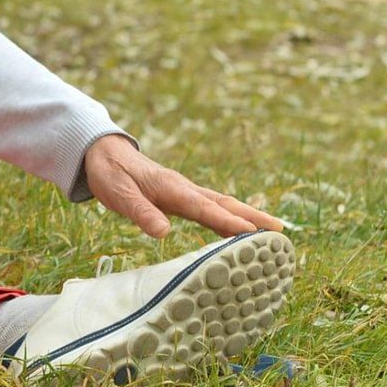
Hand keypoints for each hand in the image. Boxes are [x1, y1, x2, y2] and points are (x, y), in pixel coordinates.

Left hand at [82, 133, 283, 239]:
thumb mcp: (119, 194)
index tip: (252, 234)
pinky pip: (212, 209)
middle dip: (253, 218)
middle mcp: (185, 190)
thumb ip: (141, 213)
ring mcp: (186, 193)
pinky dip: (230, 219)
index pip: (204, 208)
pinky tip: (242, 232)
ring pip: (223, 205)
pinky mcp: (182, 197)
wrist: (104, 153)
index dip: (227, 222)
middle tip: (282, 233)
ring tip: (275, 233)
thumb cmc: (111, 174)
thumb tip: (164, 233)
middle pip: (225, 204)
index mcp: (172, 189)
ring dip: (248, 218)